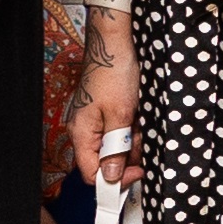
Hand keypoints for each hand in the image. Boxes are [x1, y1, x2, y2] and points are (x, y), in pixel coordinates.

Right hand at [74, 21, 139, 186]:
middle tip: (141, 142)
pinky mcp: (103, 114)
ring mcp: (93, 122)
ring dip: (131, 142)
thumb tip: (112, 178)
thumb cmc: (113, 73)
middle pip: (104, 162)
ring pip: (114, 147)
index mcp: (81, 134)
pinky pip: (118, 132)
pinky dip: (130, 129)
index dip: (114, 179)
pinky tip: (137, 117)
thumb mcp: (120, 115)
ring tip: (139, 123)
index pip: (92, 174)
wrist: (114, 44)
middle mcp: (84, 131)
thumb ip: (115, 150)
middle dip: (127, 157)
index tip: (137, 173)